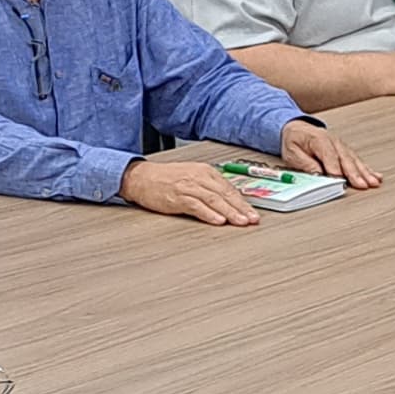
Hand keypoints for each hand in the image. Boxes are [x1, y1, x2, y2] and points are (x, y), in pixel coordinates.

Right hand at [120, 154, 266, 226]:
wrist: (141, 177)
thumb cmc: (165, 179)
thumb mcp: (192, 177)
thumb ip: (210, 187)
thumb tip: (229, 203)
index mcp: (205, 171)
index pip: (229, 188)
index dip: (243, 202)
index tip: (253, 213)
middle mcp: (199, 177)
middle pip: (224, 194)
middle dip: (241, 208)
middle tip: (252, 220)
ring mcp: (188, 187)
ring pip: (214, 200)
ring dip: (229, 212)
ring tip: (240, 222)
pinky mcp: (177, 197)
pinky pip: (196, 206)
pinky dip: (209, 214)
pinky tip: (218, 220)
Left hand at [285, 120, 380, 190]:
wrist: (297, 128)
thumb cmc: (294, 140)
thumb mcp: (292, 153)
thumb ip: (305, 164)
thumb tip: (318, 175)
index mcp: (319, 140)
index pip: (329, 157)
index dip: (335, 170)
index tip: (340, 181)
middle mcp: (334, 142)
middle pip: (346, 159)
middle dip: (355, 173)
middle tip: (362, 185)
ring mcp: (341, 146)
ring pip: (354, 160)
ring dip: (365, 172)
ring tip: (373, 182)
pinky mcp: (345, 151)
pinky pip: (357, 161)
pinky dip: (367, 169)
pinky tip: (375, 176)